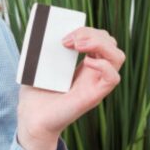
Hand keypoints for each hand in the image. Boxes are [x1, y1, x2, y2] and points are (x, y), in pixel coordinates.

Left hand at [17, 26, 125, 149]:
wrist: (31, 119)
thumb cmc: (34, 95)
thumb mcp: (38, 67)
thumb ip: (43, 51)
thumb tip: (39, 33)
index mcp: (84, 65)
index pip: (101, 40)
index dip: (87, 31)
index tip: (64, 36)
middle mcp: (94, 73)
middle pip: (111, 44)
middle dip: (93, 34)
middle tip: (69, 40)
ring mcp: (95, 84)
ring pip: (117, 57)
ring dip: (100, 44)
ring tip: (77, 46)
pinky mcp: (93, 96)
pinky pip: (113, 78)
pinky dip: (104, 66)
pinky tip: (87, 62)